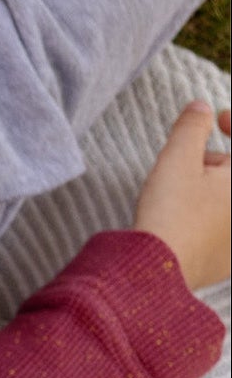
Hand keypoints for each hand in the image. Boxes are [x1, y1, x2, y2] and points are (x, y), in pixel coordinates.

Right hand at [133, 103, 230, 291]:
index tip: (216, 120)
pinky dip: (210, 219)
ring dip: (215, 189)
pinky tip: (186, 221)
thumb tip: (201, 107)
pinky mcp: (228, 260)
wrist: (154, 270)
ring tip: (182, 193)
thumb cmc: (169, 214)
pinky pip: (222, 231)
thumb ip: (193, 126)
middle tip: (192, 162)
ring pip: (229, 202)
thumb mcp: (177, 159)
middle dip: (220, 161)